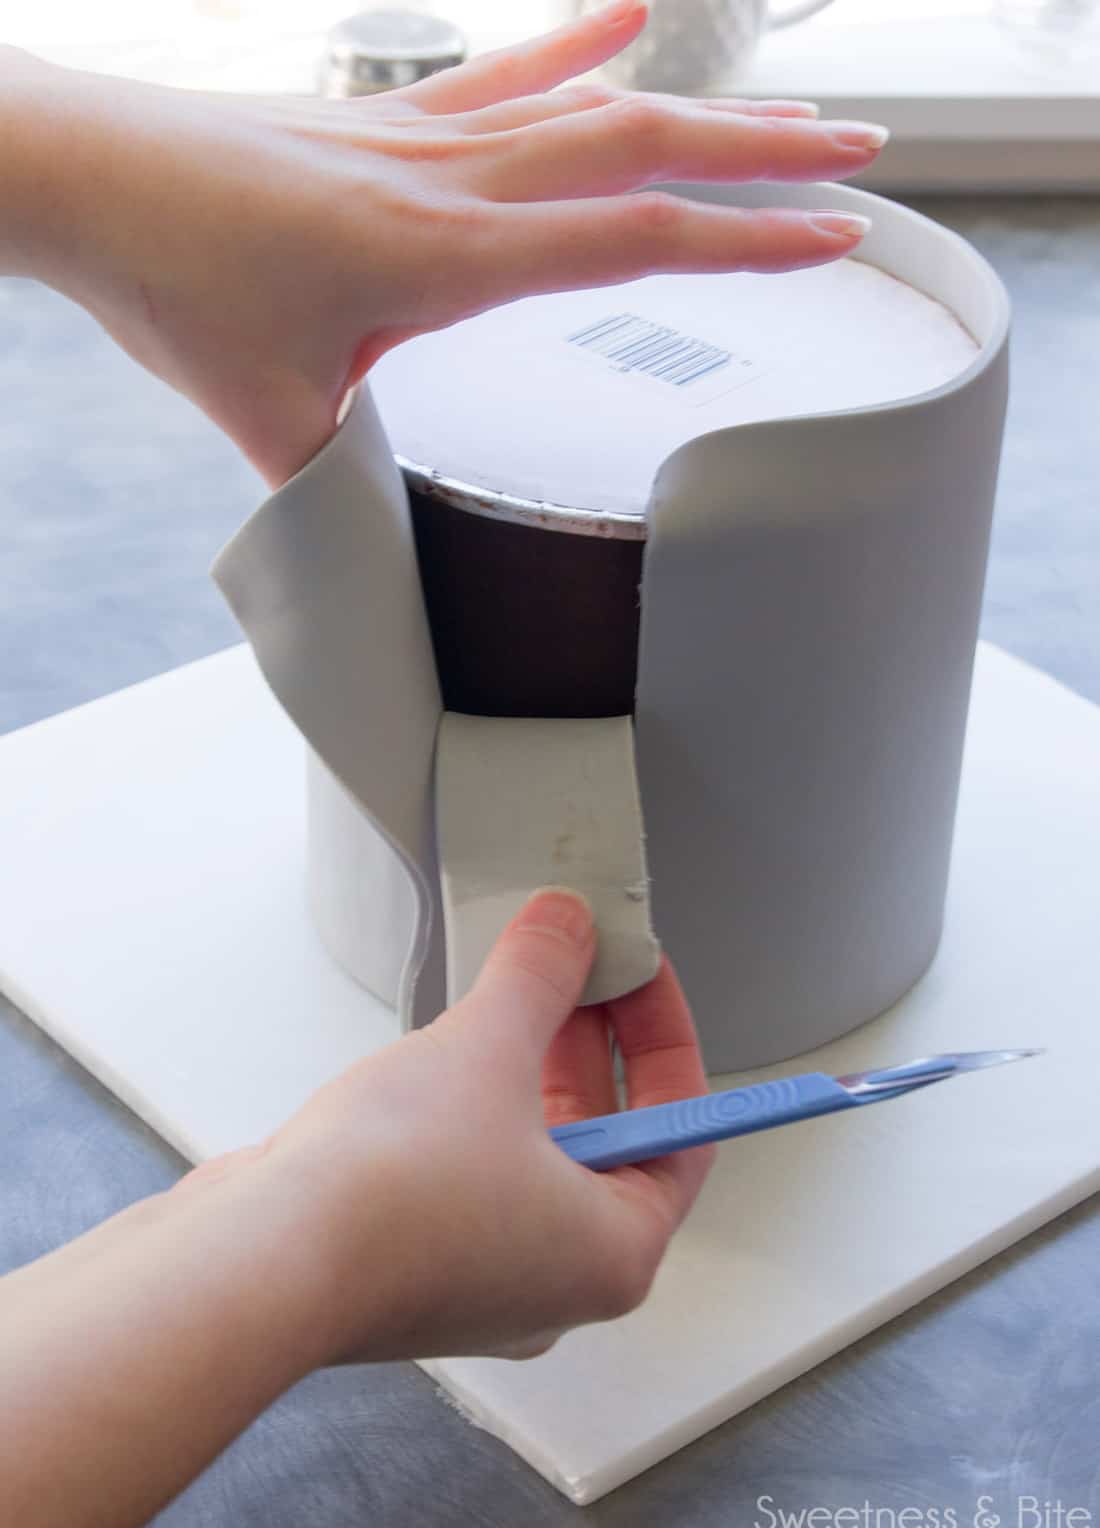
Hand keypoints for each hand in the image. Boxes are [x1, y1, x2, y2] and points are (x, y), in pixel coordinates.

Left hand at [1, 0, 885, 485]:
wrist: (87, 175)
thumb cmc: (173, 286)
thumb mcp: (266, 417)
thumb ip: (336, 487)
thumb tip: (366, 563)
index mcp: (448, 260)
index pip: (634, 240)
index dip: (746, 240)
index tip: (839, 238)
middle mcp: (457, 183)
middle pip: (647, 150)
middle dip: (768, 155)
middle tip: (865, 159)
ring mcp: (427, 136)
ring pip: (597, 103)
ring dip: (704, 104)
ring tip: (794, 110)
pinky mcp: (392, 118)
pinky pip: (506, 70)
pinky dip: (578, 40)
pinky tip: (635, 11)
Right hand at [217, 888, 714, 1362]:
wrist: (257, 1265)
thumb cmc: (386, 1199)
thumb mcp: (487, 1050)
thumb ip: (540, 978)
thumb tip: (567, 929)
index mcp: (613, 1252)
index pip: (682, 1132)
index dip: (662, 1037)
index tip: (637, 976)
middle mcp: (555, 1281)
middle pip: (606, 1139)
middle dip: (587, 1044)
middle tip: (571, 970)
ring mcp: (480, 1279)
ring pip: (530, 1153)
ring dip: (523, 1070)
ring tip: (504, 997)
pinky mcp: (413, 1265)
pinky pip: (467, 1172)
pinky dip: (467, 1109)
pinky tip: (438, 1056)